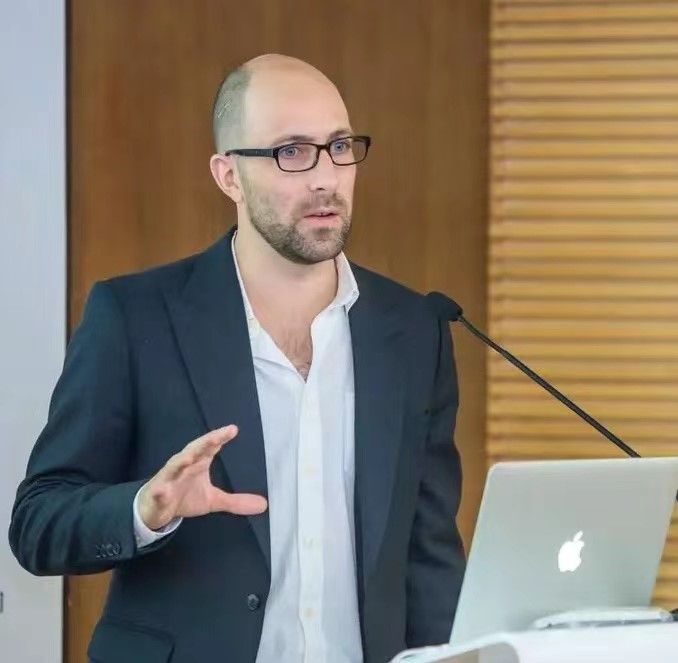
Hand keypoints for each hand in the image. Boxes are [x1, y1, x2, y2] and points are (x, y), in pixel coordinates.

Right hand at [137, 425, 266, 529]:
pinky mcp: (157, 493)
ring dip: (181, 461)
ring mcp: (169, 478)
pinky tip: (161, 491)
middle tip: (218, 436)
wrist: (155, 508)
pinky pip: (158, 492)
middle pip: (194, 450)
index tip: (233, 429)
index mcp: (198, 462)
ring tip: (190, 456)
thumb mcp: (213, 500)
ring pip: (174, 466)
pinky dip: (160, 491)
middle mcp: (184, 465)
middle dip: (205, 442)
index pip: (210, 447)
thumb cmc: (185, 496)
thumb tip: (263, 505)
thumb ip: (236, 501)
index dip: (220, 437)